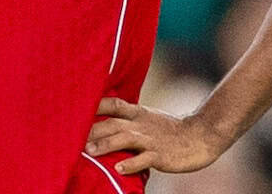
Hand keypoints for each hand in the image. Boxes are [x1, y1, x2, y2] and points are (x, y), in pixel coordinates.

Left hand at [85, 97, 230, 174]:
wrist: (200, 136)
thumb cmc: (171, 131)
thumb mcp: (149, 119)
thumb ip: (129, 119)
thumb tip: (106, 122)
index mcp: (138, 114)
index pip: (113, 104)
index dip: (95, 104)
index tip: (75, 106)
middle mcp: (141, 124)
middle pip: (113, 123)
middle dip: (92, 129)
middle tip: (71, 136)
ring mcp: (150, 140)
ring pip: (124, 139)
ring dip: (105, 144)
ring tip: (88, 152)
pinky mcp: (160, 155)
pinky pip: (143, 159)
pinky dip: (130, 163)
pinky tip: (118, 168)